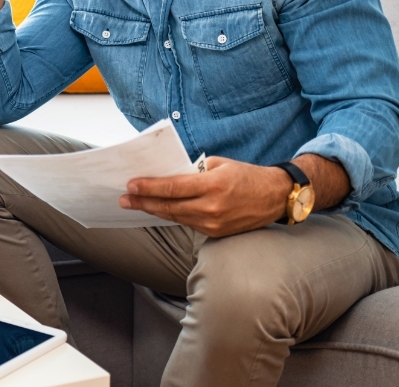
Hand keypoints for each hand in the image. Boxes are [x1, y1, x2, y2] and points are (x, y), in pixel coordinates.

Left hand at [118, 157, 290, 237]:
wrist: (275, 197)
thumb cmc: (247, 176)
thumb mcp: (220, 164)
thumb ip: (194, 171)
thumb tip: (168, 175)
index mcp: (213, 186)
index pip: (172, 188)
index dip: (149, 187)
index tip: (131, 185)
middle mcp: (212, 208)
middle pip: (169, 206)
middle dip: (143, 203)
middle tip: (123, 199)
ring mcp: (213, 224)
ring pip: (175, 217)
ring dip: (153, 211)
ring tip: (135, 205)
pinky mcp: (215, 233)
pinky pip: (188, 223)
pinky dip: (172, 216)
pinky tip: (158, 211)